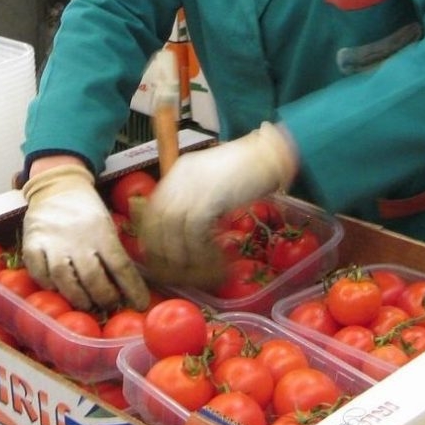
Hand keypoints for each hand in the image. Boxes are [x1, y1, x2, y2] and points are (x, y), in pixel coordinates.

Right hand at [21, 163, 149, 310]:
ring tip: (87, 304)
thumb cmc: (87, 210)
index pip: (120, 265)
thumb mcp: (107, 224)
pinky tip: (58, 290)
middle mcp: (78, 238)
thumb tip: (128, 283)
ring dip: (77, 297)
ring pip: (64, 278)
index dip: (132, 288)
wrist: (57, 186)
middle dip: (104, 297)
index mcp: (102, 231)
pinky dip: (48, 285)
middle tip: (109, 305)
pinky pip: (38, 272)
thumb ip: (113, 250)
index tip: (140, 305)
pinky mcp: (31, 244)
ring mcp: (52, 242)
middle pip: (92, 277)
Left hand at [133, 123, 297, 288]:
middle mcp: (180, 178)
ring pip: (174, 232)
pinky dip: (202, 252)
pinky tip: (216, 259)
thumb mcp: (216, 182)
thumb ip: (200, 200)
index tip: (162, 255)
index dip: (154, 237)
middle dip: (164, 251)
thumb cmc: (251, 170)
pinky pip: (195, 234)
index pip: (152, 209)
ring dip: (185, 256)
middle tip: (179, 269)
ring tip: (202, 268)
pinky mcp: (209, 198)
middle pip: (157, 222)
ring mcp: (193, 187)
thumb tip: (189, 233)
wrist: (272, 155)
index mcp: (179, 172)